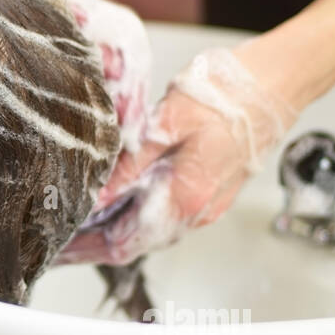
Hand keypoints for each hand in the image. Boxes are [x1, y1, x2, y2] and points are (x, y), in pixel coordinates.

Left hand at [57, 43, 300, 265]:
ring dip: (113, 233)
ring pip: (150, 233)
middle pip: (133, 244)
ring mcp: (206, 205)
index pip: (123, 244)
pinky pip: (165, 217)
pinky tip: (114, 206)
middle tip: (57, 241)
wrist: (277, 84)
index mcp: (185, 198)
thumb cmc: (225, 95)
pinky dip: (134, 218)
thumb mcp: (166, 122)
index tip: (57, 250)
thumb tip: (96, 197)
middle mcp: (197, 212)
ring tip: (77, 225)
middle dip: (92, 246)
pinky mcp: (210, 192)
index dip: (86, 251)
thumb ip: (130, 164)